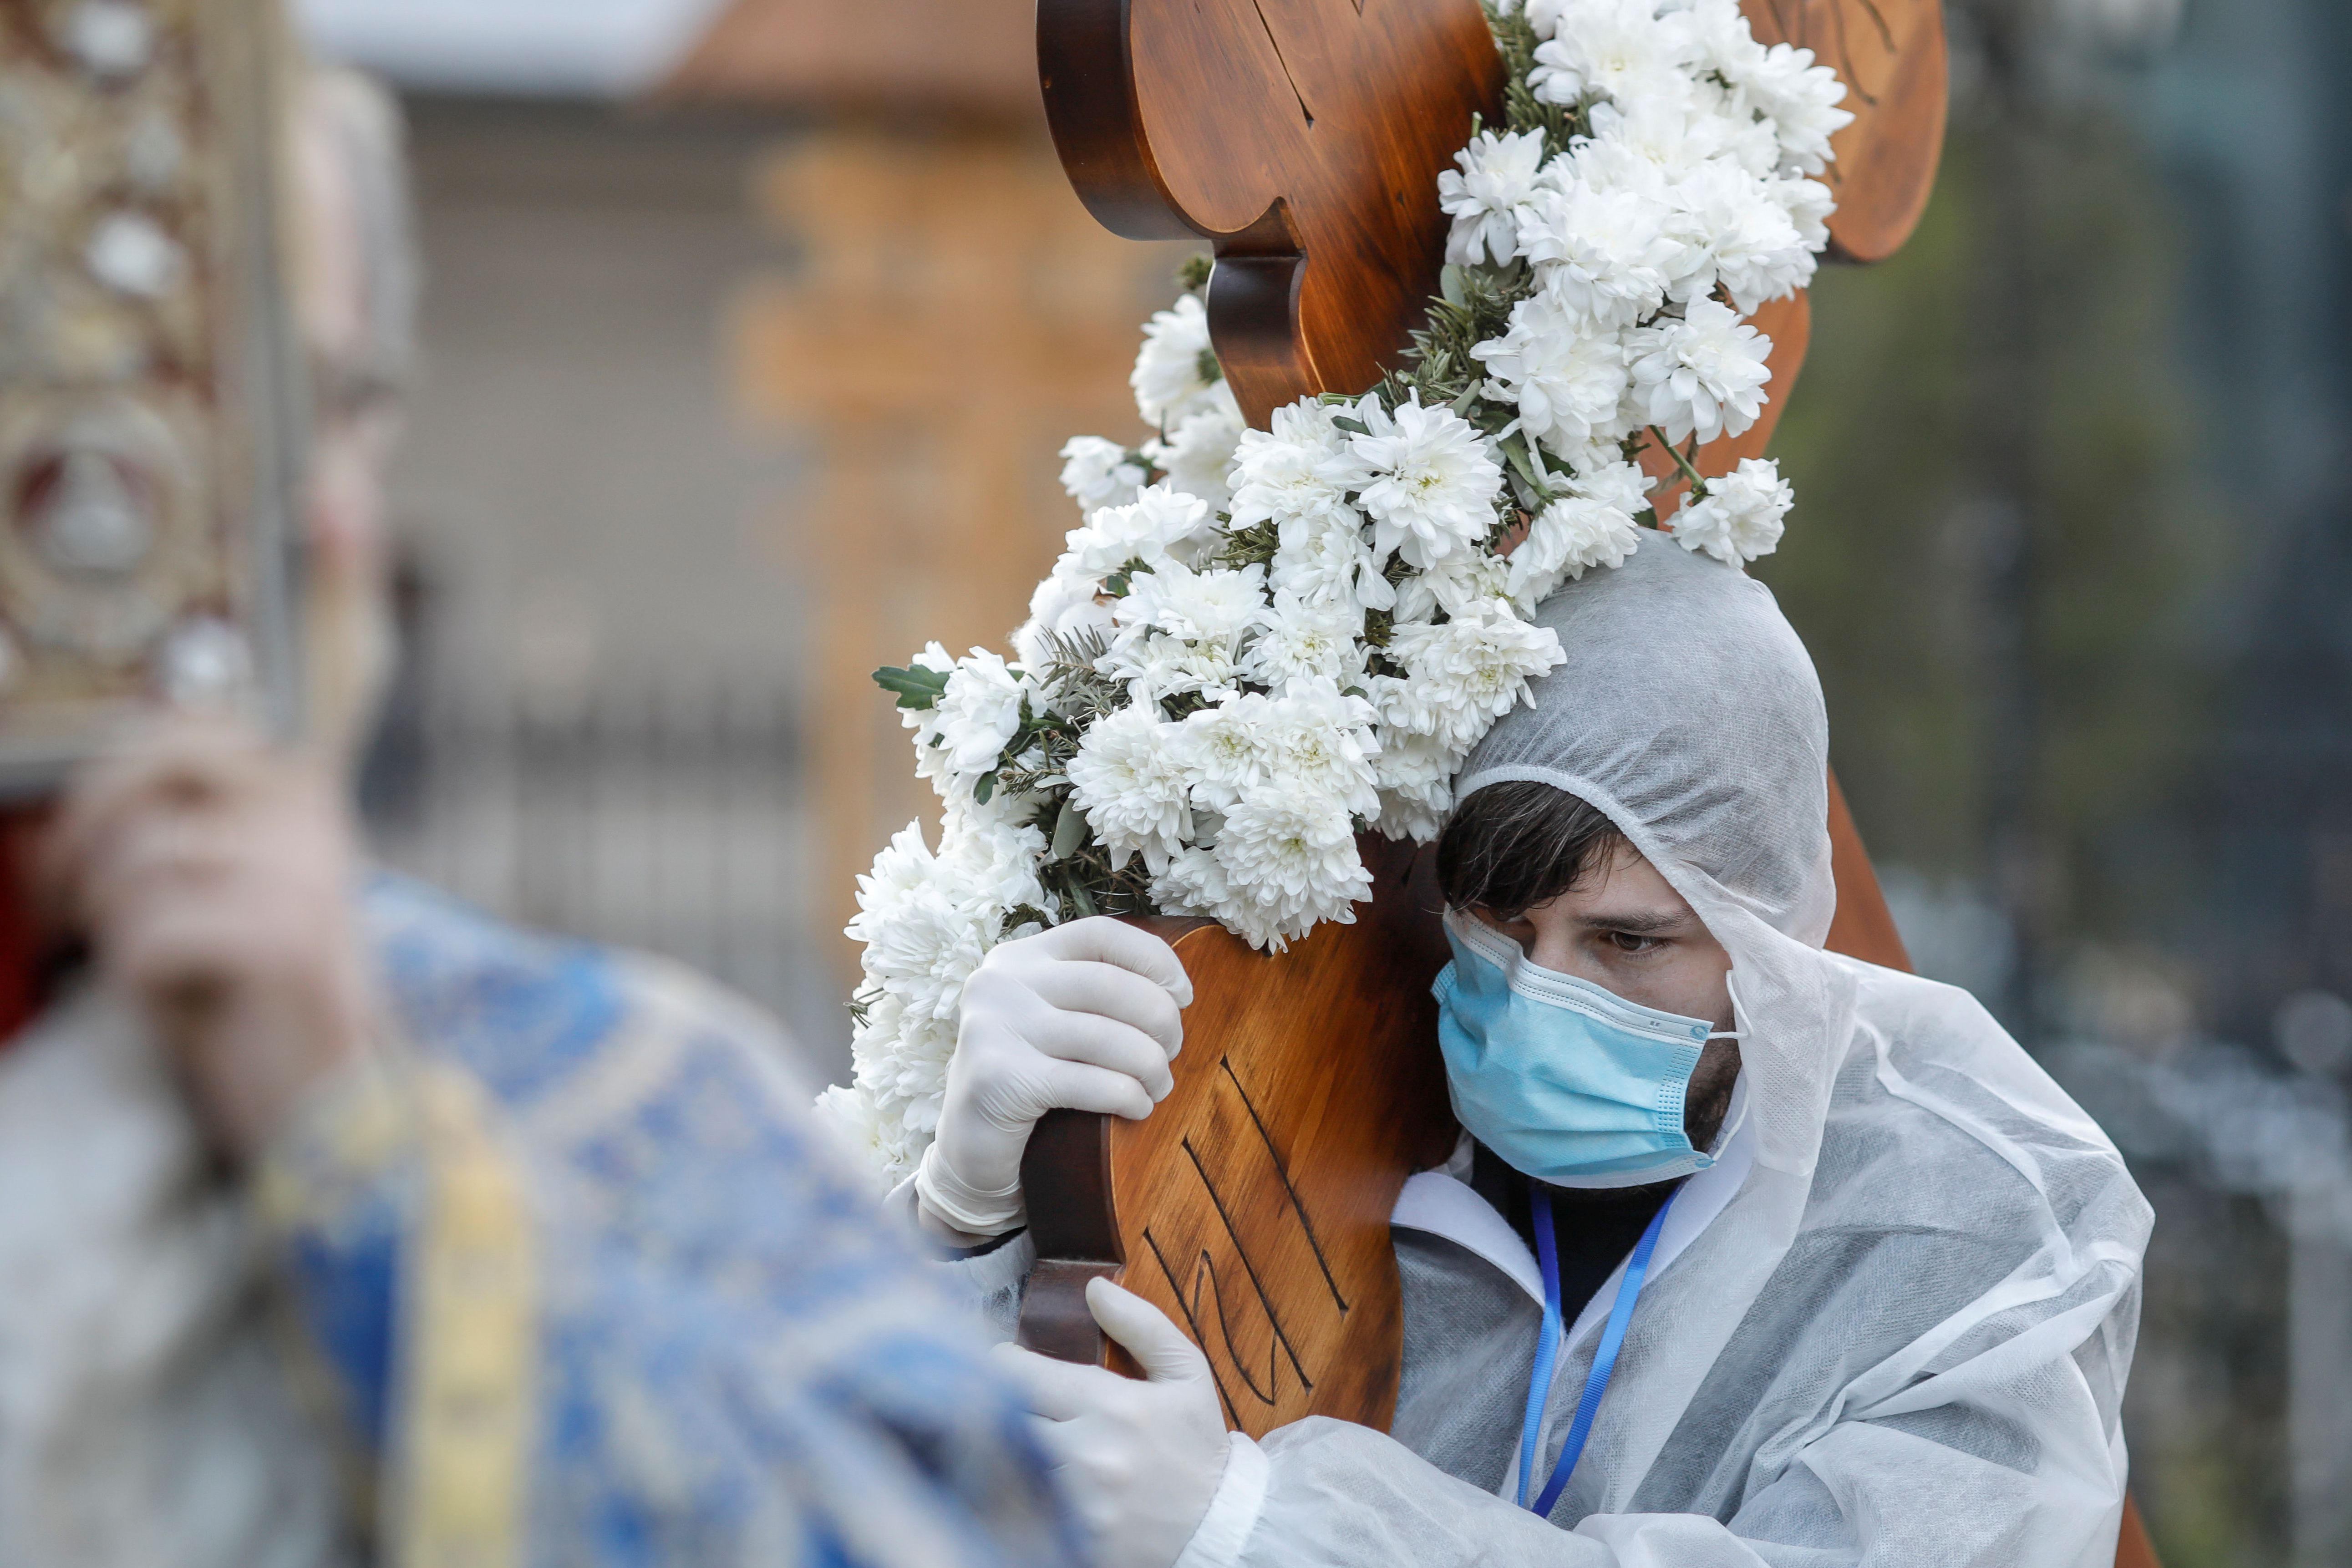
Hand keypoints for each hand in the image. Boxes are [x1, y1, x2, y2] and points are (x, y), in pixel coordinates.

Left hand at [42, 719, 370, 1158]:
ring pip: (140, 864)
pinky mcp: (284, 936)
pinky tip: (189, 1009)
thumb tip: (69, 811)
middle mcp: (313, 817)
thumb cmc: (251, 1007)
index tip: (78, 842)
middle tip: (71, 899)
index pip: (189, 726)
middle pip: (157, 764)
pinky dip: (144, 985)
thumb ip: (168, 833)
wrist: (326, 1106)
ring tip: (164, 975)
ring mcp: (304, 872)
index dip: (111, 773)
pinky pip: (150, 937)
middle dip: (92, 830)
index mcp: (304, 796)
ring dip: (120, 930)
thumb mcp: (213, 897)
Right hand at [920, 917, 1191, 1237]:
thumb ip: (1094, 993)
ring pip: (1106, 1036)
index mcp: (1020, 957)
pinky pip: (1089, 1081)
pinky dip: (1128, 1096)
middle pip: (1110, 984)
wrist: (972, 1146)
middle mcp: (1001, 981)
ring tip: (1160, 1086)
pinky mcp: (999, 1076)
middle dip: (1160, 1020)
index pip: (1100, 934)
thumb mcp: (1055, 1020)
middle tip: (1172, 1053)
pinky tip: (1138, 1108)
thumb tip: (1174, 991)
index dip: (1154, 959)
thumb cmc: (1031, 1078)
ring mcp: (995, 1026)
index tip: (1183, 995)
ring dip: (1150, 1065)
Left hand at [995, 1278, 1230, 1567]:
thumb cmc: (1196, 1446)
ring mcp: (1076, 1505)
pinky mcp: (1070, 1542)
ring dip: (1006, 1449)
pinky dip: (1019, 1492)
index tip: (1009, 1366)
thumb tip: (1092, 1287)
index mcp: (1112, 1405)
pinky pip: (1019, 1509)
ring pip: (1005, 1465)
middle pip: (1003, 1420)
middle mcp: (1088, 1454)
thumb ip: (1141, 1324)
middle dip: (1002, 1406)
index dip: (1004, 1366)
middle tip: (1012, 1403)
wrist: (1218, 1530)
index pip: (1017, 1374)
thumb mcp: (1186, 1373)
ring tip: (1022, 1442)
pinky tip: (1034, 1484)